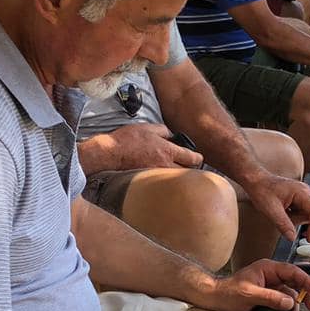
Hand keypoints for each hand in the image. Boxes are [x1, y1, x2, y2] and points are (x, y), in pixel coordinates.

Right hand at [80, 124, 201, 173]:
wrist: (111, 153)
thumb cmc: (128, 139)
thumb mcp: (149, 128)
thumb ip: (164, 131)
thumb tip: (171, 135)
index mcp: (168, 151)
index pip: (192, 159)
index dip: (198, 158)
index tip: (198, 158)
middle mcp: (165, 165)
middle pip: (187, 173)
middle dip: (190, 169)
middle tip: (188, 166)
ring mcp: (157, 175)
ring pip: (175, 179)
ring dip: (177, 175)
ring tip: (175, 171)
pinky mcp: (149, 181)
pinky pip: (163, 182)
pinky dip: (165, 180)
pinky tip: (162, 176)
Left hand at [203, 257, 309, 310]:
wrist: (215, 300)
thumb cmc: (227, 293)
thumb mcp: (249, 295)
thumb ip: (270, 298)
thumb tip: (290, 302)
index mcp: (268, 269)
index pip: (292, 272)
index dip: (306, 281)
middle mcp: (271, 276)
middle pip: (295, 283)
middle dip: (305, 296)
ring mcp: (270, 287)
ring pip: (290, 296)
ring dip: (294, 309)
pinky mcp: (268, 298)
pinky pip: (283, 304)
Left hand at [243, 172, 309, 240]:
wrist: (256, 181)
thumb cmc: (262, 190)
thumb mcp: (271, 210)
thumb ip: (283, 224)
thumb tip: (292, 237)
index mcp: (301, 192)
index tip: (309, 238)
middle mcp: (306, 193)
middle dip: (307, 224)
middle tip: (294, 231)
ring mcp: (303, 196)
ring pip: (309, 215)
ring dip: (297, 220)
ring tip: (282, 215)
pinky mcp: (299, 200)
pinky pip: (302, 213)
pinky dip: (294, 218)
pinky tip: (284, 213)